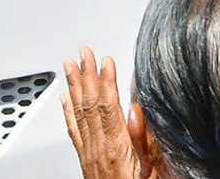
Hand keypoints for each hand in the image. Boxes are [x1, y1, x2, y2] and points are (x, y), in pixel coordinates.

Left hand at [62, 47, 148, 178]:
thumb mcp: (154, 168)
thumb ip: (144, 140)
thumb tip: (135, 110)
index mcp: (115, 145)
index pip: (107, 105)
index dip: (106, 80)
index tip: (106, 60)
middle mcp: (98, 147)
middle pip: (89, 104)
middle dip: (86, 74)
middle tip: (83, 52)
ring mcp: (89, 152)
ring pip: (78, 112)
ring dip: (74, 86)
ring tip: (69, 65)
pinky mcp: (86, 158)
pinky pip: (73, 130)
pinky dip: (67, 110)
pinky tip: (65, 98)